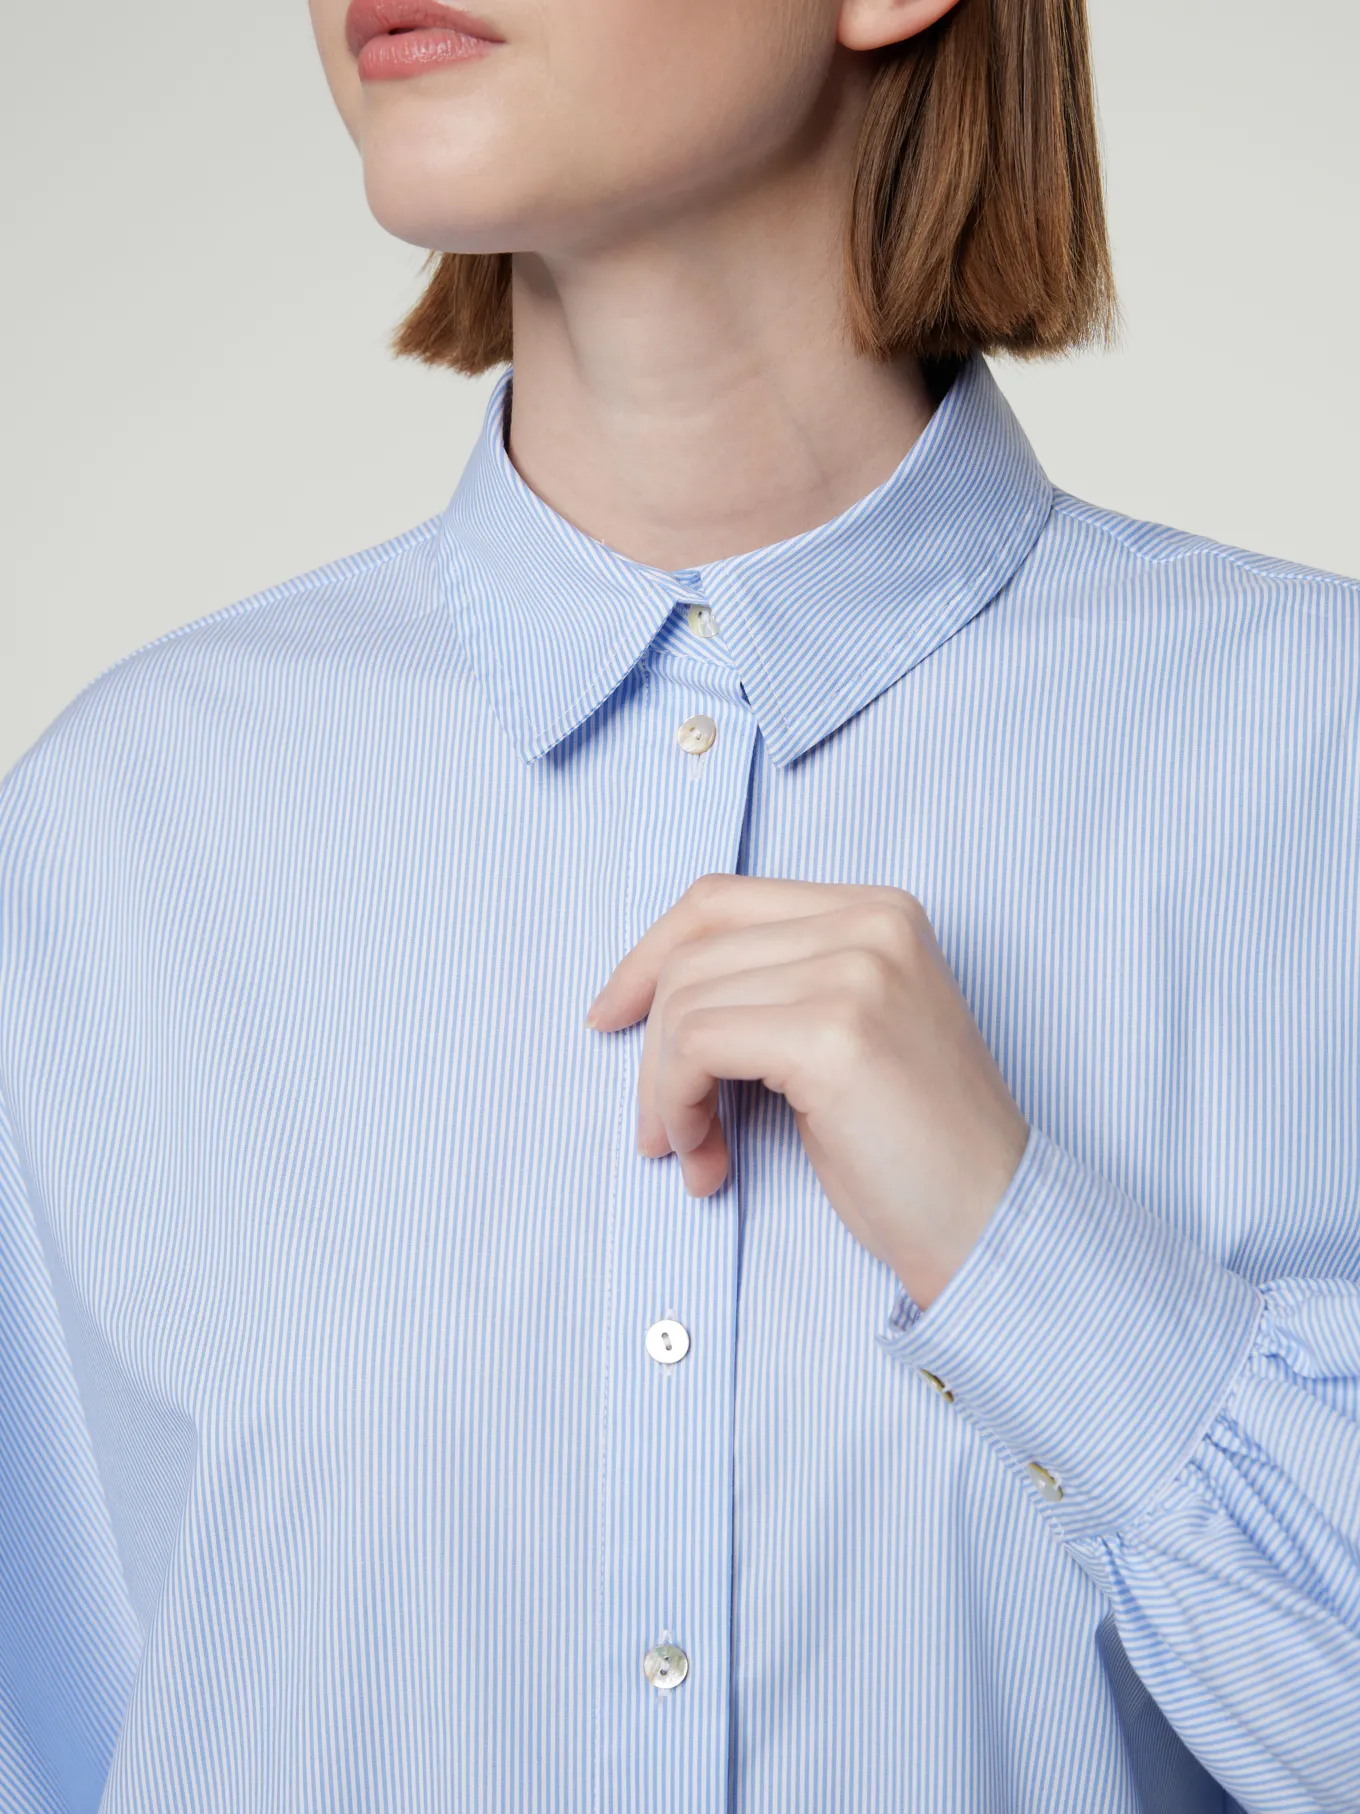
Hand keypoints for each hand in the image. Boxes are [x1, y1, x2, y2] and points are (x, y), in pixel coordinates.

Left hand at [584, 873, 1029, 1310]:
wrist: (990, 1220)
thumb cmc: (915, 1149)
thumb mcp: (844, 1032)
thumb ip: (774, 989)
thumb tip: (650, 997)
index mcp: (878, 911)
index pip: (721, 899)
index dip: (649, 956)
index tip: (613, 1015)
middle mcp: (871, 924)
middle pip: (692, 951)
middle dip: (652, 1047)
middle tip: (661, 1130)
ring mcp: (856, 971)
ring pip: (685, 1003)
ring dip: (664, 1092)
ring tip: (694, 1154)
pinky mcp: (834, 1033)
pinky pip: (696, 1047)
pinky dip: (677, 1106)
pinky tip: (706, 1159)